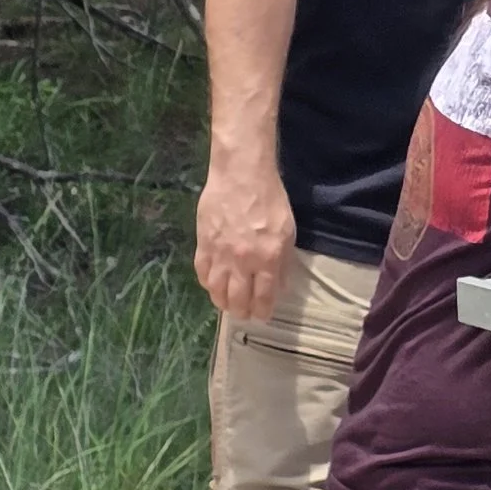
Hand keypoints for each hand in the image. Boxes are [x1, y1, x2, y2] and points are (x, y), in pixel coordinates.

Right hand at [195, 152, 296, 321]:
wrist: (241, 174)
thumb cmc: (270, 199)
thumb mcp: (287, 231)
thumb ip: (284, 262)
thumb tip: (280, 288)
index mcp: (268, 259)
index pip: (263, 298)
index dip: (262, 312)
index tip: (262, 315)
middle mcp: (242, 262)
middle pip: (238, 300)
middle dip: (242, 311)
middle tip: (244, 312)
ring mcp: (220, 254)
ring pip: (216, 291)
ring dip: (222, 302)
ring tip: (228, 303)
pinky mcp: (203, 244)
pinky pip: (202, 273)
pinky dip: (207, 284)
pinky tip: (213, 284)